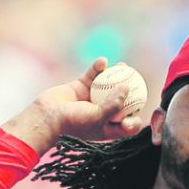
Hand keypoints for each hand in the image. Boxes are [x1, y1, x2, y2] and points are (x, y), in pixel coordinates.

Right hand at [2, 57, 143, 152]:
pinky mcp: (81, 87)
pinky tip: (103, 61)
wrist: (47, 116)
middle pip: (120, 102)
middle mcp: (101, 113)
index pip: (126, 123)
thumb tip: (127, 88)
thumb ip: (114, 105)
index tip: (141, 107)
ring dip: (116, 75)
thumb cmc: (73, 123)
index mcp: (107, 127)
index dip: (135, 117)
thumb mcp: (97, 118)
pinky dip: (97, 68)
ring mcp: (91, 99)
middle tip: (137, 80)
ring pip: (107, 85)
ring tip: (124, 66)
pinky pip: (92, 75)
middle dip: (130, 92)